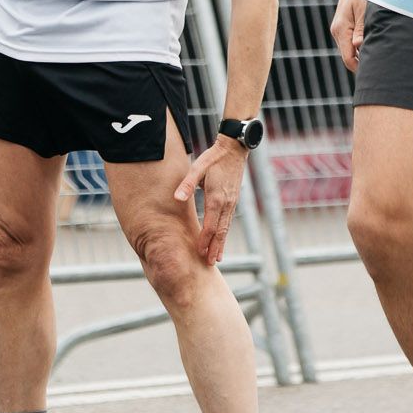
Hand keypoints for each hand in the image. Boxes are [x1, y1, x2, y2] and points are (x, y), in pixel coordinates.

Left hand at [174, 138, 247, 264]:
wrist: (234, 149)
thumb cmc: (213, 158)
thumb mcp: (198, 167)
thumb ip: (187, 184)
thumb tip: (177, 198)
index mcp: (216, 198)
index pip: (211, 225)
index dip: (205, 240)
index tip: (200, 252)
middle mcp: (227, 203)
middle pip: (221, 231)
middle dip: (215, 248)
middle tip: (210, 264)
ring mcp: (232, 202)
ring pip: (226, 228)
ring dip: (221, 243)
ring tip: (217, 257)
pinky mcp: (234, 200)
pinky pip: (229, 221)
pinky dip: (225, 233)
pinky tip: (221, 239)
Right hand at [330, 0, 376, 72]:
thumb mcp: (364, 9)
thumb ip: (362, 29)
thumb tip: (359, 47)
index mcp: (341, 29)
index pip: (348, 58)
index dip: (361, 69)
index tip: (377, 73)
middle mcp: (338, 31)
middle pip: (349, 57)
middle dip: (364, 64)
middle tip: (383, 70)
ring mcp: (340, 30)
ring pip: (351, 51)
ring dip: (363, 55)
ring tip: (381, 59)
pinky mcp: (346, 27)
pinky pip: (352, 43)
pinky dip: (362, 48)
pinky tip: (375, 46)